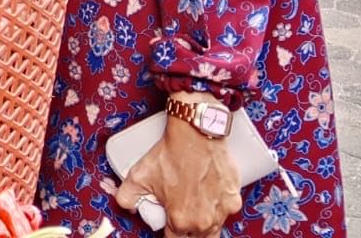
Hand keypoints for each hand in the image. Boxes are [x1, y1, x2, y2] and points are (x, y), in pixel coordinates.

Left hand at [115, 101, 241, 237]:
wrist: (196, 133)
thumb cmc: (170, 154)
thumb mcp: (138, 175)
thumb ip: (126, 197)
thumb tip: (126, 206)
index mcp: (181, 222)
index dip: (168, 232)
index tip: (166, 221)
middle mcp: (204, 222)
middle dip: (186, 231)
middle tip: (178, 212)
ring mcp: (223, 212)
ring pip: (213, 229)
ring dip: (202, 222)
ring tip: (192, 202)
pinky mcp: (234, 199)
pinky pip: (225, 211)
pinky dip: (217, 206)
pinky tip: (208, 193)